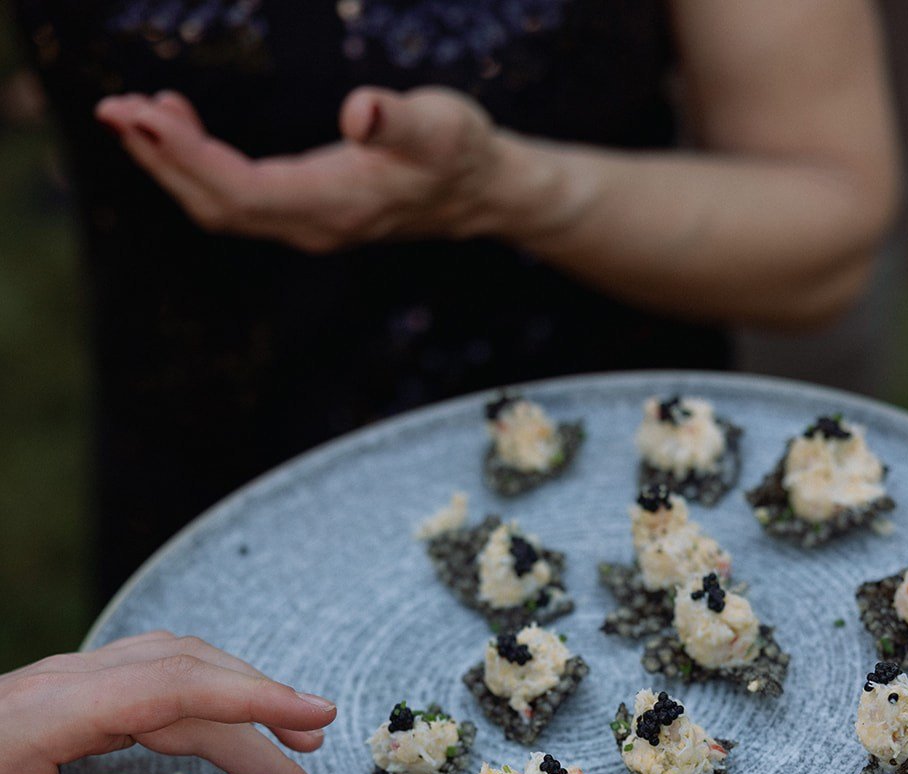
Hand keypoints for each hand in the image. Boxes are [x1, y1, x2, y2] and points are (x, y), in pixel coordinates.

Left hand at [0, 630, 346, 773]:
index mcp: (48, 709)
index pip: (174, 684)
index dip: (253, 695)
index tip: (313, 717)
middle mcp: (65, 681)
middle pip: (189, 676)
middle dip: (264, 716)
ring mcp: (68, 684)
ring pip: (179, 668)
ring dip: (243, 701)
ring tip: (297, 746)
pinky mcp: (69, 700)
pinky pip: (158, 682)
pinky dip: (209, 703)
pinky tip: (230, 737)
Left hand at [95, 86, 506, 253]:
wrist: (485, 192)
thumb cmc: (462, 153)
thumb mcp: (439, 123)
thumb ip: (398, 117)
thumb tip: (360, 110)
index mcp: (331, 205)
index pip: (239, 190)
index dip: (185, 155)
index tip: (141, 110)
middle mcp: (310, 225)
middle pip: (215, 205)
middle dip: (160, 159)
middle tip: (114, 106)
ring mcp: (307, 224)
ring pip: (220, 207)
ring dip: (172, 165)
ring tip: (133, 113)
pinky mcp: (307, 213)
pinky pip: (237, 200)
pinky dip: (197, 167)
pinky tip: (181, 126)